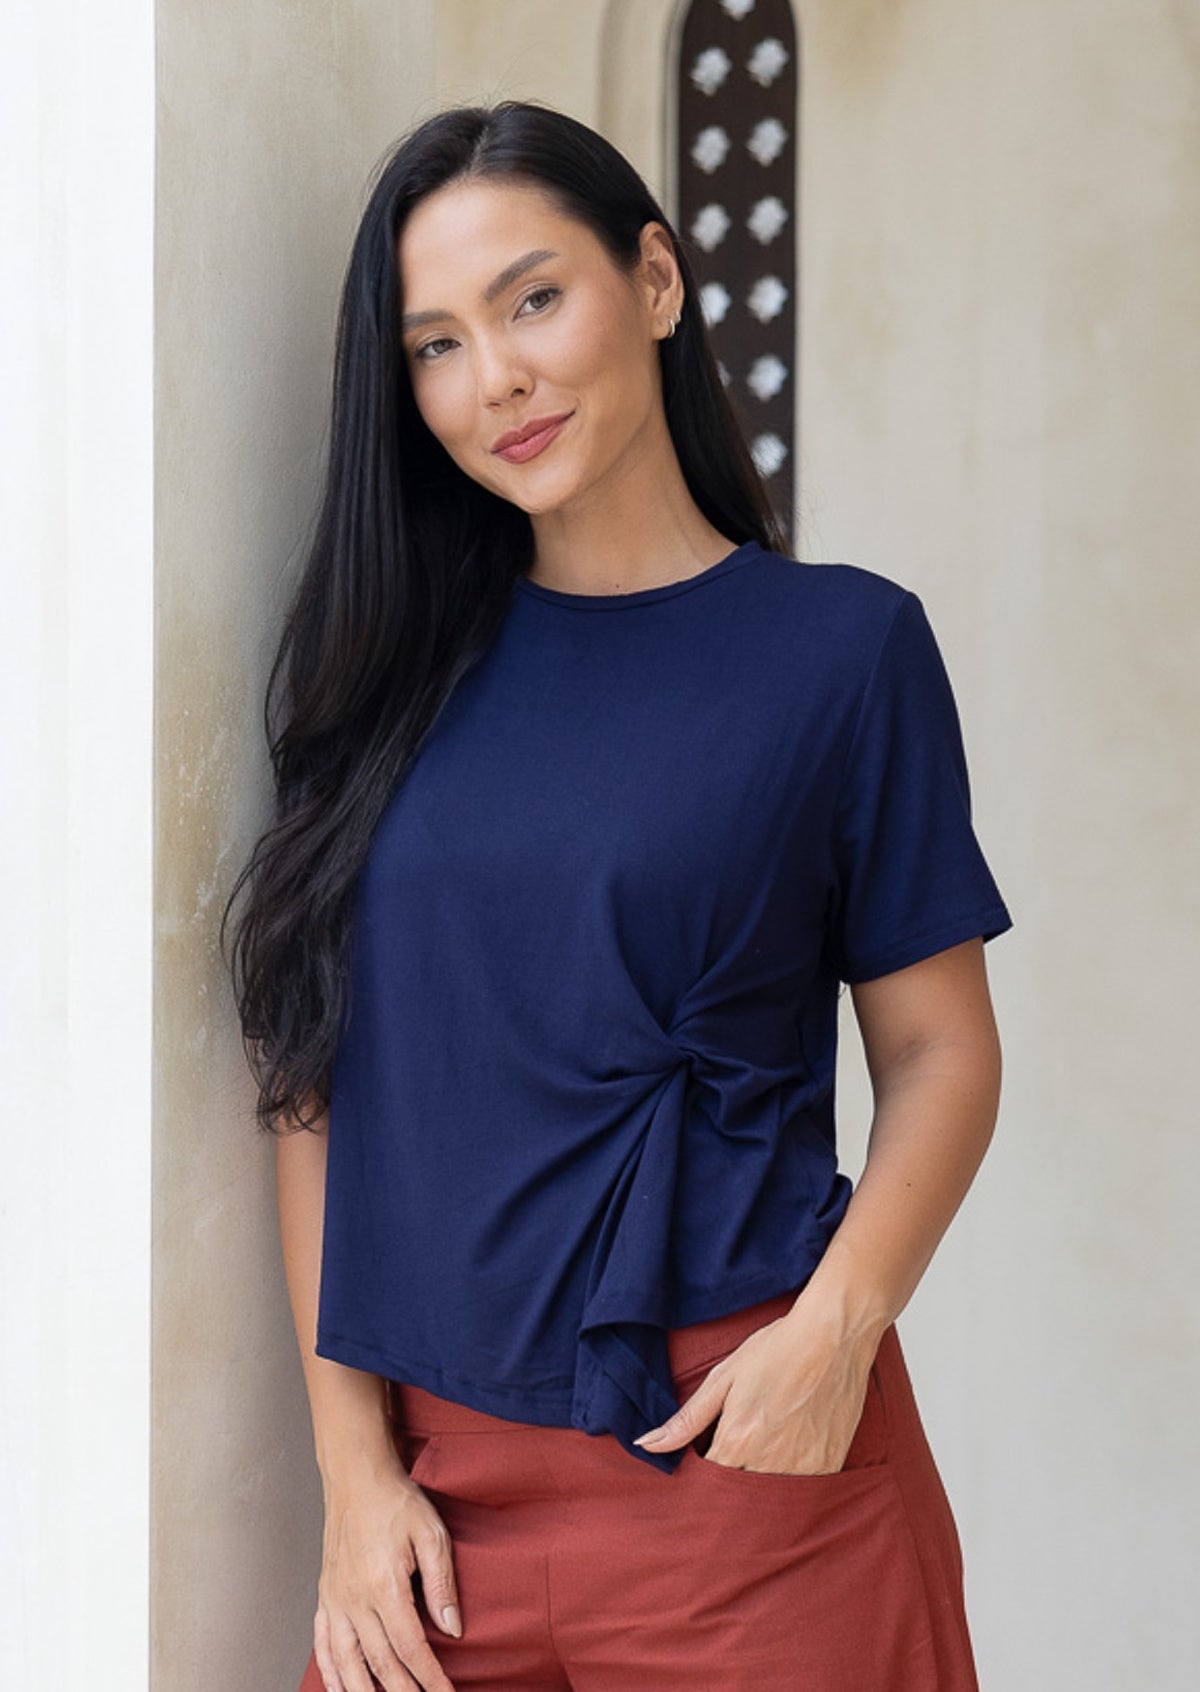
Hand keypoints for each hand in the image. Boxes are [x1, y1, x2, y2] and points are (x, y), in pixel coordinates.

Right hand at [313, 1454, 460, 1691]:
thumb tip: (452, 1627)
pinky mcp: (325, 1594)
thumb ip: (442, 1583)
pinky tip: (339, 1688)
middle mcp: (355, 1599)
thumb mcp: (431, 1534)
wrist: (357, 1477)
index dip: (430, 1678)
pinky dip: (330, 1670)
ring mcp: (336, 1599)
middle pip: (380, 1664)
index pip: (410, 1648)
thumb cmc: (396, 1501)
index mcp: (384, 1586)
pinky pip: (323, 1642)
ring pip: (348, 1662)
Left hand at [633, 1309, 880, 1475]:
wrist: (833, 1336)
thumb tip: (646, 1445)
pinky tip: (792, 1447)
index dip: (702, 1478)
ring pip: (771, 1498)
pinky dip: (792, 1479)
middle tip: (740, 1450)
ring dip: (761, 1484)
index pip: (707, 1486)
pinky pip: (803, 1491)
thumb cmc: (776, 1350)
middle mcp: (769, 1464)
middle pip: (738, 1498)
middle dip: (731, 1486)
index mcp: (737, 1443)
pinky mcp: (829, 1466)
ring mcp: (803, 1470)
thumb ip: (686, 1420)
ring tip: (767, 1445)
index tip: (706, 1460)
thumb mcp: (723, 1378)